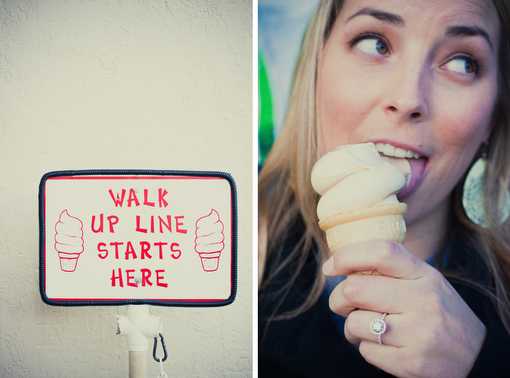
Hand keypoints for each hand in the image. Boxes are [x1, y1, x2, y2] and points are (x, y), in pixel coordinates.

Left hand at [322, 240, 485, 377]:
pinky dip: (364, 347)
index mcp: (424, 275)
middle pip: (354, 289)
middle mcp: (422, 301)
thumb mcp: (426, 282)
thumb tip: (343, 263)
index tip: (330, 266)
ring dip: (350, 327)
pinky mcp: (410, 363)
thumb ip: (392, 271)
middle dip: (337, 298)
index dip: (347, 256)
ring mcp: (417, 334)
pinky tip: (381, 345)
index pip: (380, 252)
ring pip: (354, 323)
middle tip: (341, 304)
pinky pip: (365, 350)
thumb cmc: (438, 313)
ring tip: (364, 328)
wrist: (475, 357)